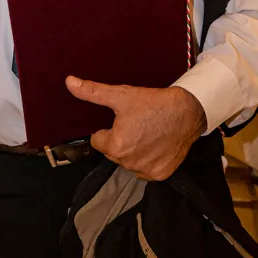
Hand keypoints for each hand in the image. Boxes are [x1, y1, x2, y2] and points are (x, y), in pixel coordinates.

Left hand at [66, 77, 206, 180]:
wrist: (188, 111)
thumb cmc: (153, 103)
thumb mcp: (121, 95)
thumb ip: (93, 92)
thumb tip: (69, 82)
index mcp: (115, 145)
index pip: (98, 141)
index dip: (108, 129)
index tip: (123, 120)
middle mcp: (128, 163)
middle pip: (113, 152)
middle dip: (120, 140)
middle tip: (136, 124)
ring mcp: (145, 171)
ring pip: (128, 162)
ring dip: (133, 151)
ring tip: (147, 133)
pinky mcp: (160, 175)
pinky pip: (145, 169)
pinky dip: (148, 160)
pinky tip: (156, 144)